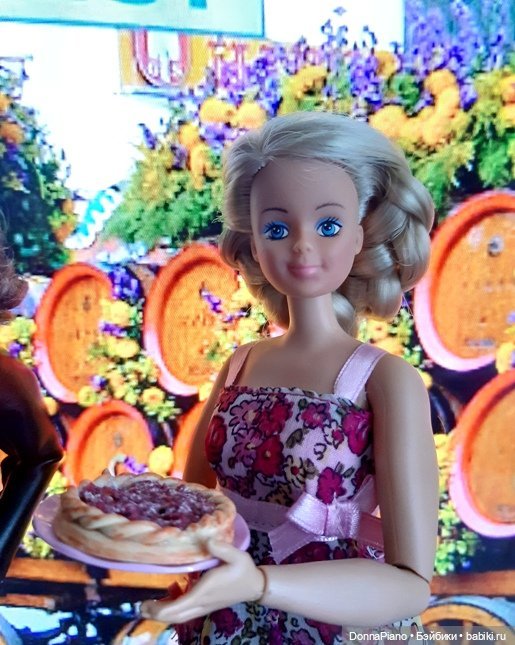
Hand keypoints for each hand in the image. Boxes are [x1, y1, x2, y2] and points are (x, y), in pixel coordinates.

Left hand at [139, 539, 264, 623]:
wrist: (254, 586)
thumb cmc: (244, 570)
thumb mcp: (237, 555)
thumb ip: (222, 548)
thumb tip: (207, 539)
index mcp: (205, 591)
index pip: (178, 606)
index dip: (160, 608)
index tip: (145, 603)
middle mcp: (201, 602)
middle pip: (174, 616)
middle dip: (156, 614)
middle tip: (140, 605)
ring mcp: (203, 606)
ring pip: (178, 617)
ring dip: (162, 613)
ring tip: (147, 604)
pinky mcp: (204, 605)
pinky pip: (184, 612)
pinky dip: (171, 610)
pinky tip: (166, 598)